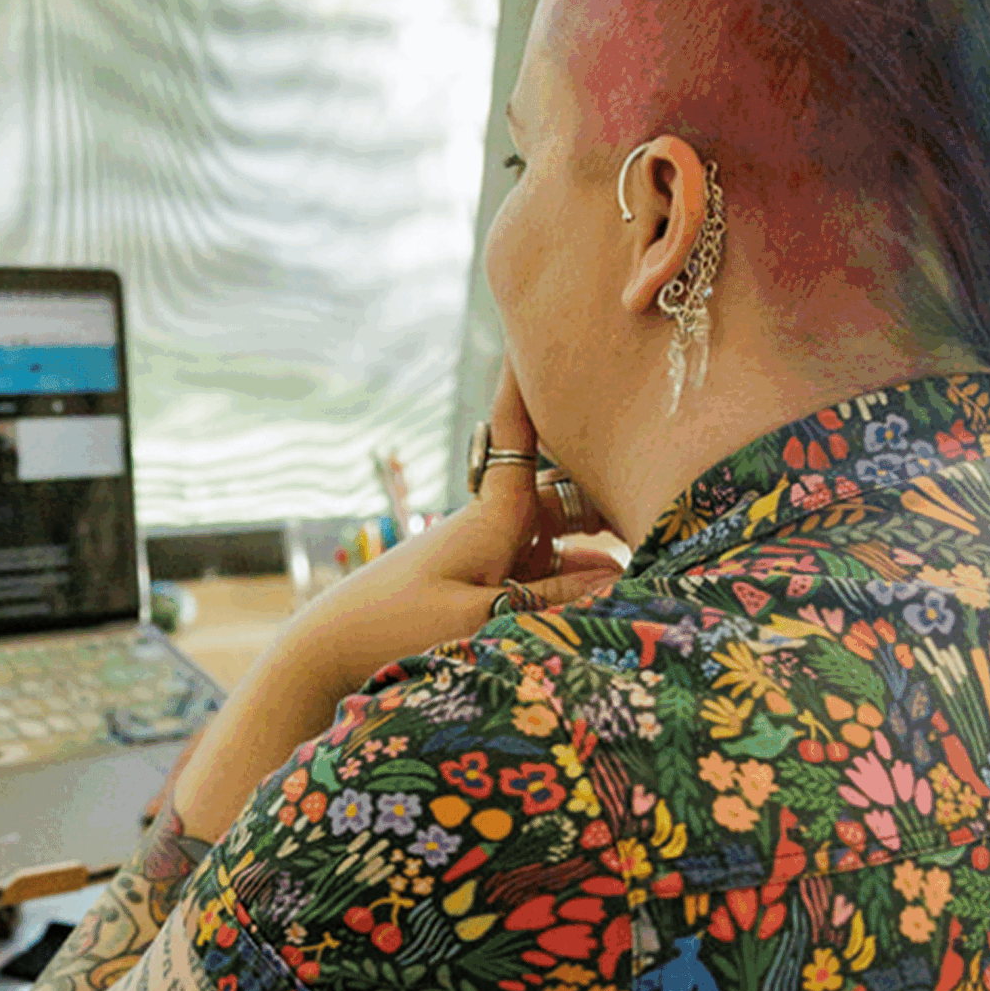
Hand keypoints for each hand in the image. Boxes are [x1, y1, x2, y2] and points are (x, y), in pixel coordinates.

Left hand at [168, 362, 624, 843]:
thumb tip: (617, 581)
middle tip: (663, 474)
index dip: (532, 388)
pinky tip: (614, 593)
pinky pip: (544, 573)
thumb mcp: (477, 619)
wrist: (326, 655)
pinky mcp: (484, 590)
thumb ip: (550, 602)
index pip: (520, 435)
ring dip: (601, 542)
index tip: (543, 335)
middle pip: (567, 495)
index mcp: (489, 518)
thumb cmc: (393, 630)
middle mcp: (494, 529)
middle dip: (610, 484)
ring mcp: (491, 559)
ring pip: (562, 538)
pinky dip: (577, 579)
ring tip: (658, 541)